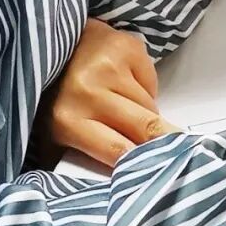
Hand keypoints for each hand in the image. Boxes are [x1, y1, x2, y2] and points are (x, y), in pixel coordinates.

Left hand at [43, 18, 176, 166]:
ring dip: (146, 115)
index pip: (119, 151)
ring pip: (150, 107)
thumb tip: (114, 182)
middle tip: (181, 153)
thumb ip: (79, 159)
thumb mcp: (53, 135)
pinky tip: (126, 85)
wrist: (44, 42)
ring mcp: (111, 66)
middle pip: (147, 128)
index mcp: (67, 119)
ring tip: (127, 111)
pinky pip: (151, 83)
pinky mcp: (127, 47)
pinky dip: (144, 90)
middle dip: (166, 142)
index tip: (158, 172)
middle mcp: (89, 91)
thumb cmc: (51, 95)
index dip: (142, 163)